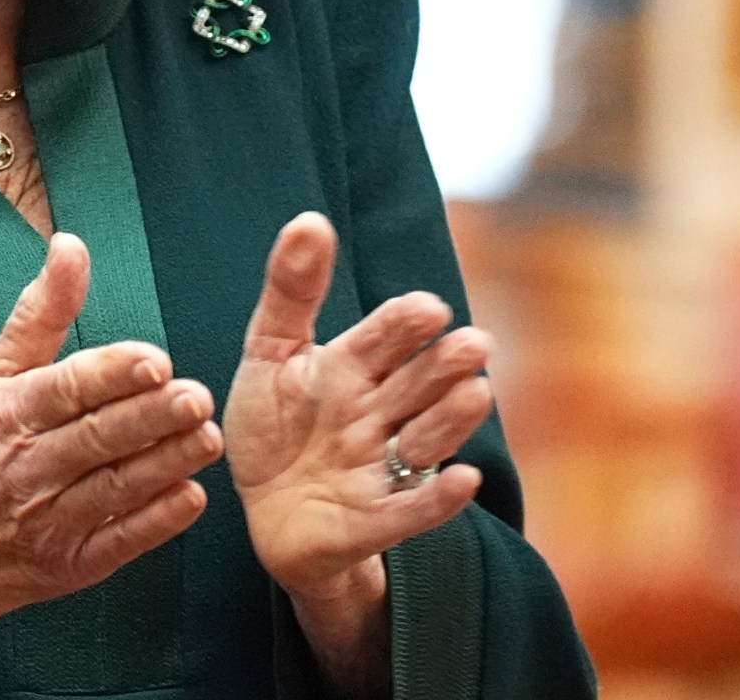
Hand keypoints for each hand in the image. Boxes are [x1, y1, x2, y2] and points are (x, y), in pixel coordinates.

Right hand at [0, 234, 221, 637]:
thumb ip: (42, 311)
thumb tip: (71, 247)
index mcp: (10, 413)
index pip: (66, 389)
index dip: (112, 374)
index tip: (155, 360)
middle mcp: (29, 466)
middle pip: (97, 438)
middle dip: (150, 418)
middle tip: (196, 397)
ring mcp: (50, 520)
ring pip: (116, 488)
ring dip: (165, 464)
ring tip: (207, 438)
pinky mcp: (72, 563)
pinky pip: (120, 542)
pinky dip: (156, 522)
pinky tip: (190, 497)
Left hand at [223, 213, 494, 596]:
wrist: (263, 512)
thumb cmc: (275, 426)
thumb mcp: (271, 354)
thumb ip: (292, 291)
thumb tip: (311, 219)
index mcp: (353, 368)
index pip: (386, 337)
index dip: (406, 324)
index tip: (426, 309)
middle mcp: (379, 414)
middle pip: (420, 384)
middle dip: (445, 365)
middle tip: (473, 344)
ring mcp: (382, 467)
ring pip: (427, 439)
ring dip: (451, 420)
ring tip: (475, 394)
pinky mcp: (374, 521)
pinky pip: (411, 510)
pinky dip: (437, 499)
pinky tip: (463, 481)